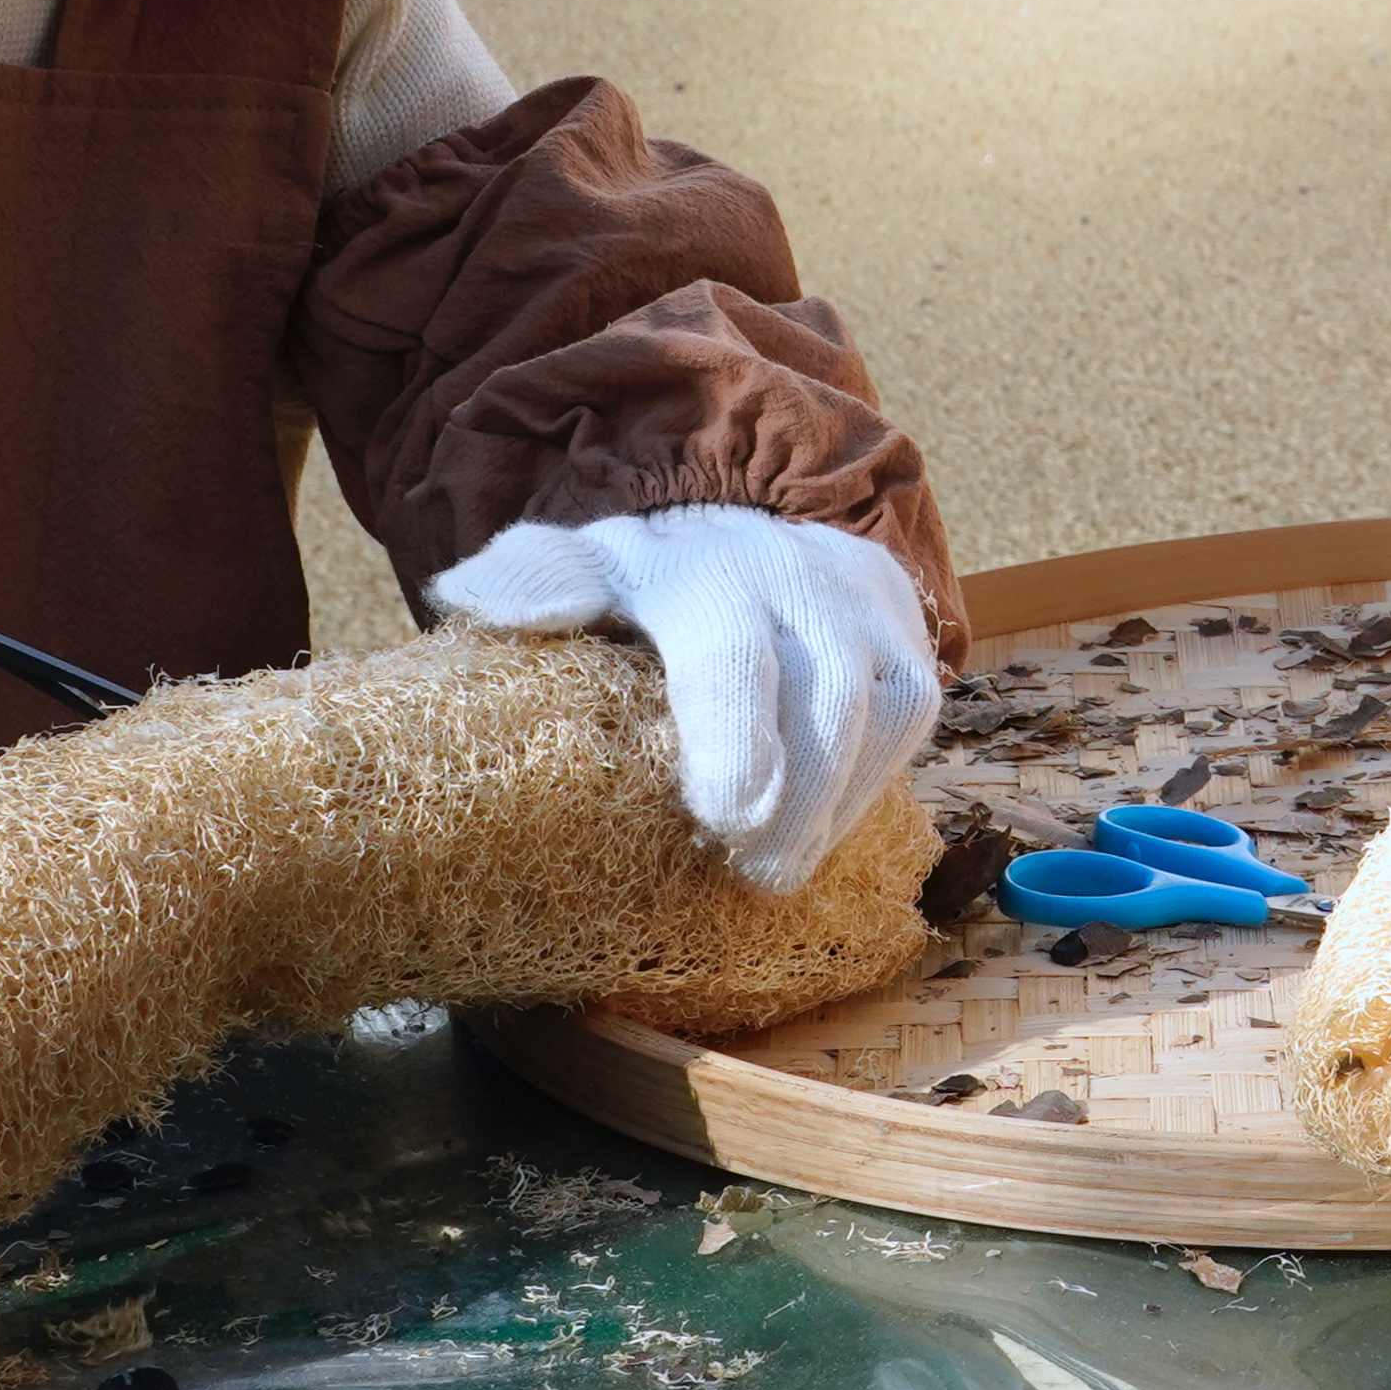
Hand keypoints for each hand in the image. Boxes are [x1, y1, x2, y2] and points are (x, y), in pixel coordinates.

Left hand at [433, 510, 942, 887]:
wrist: (745, 518)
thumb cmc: (648, 575)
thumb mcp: (585, 566)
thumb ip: (537, 578)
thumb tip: (475, 594)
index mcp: (704, 575)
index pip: (731, 659)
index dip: (735, 741)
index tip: (725, 820)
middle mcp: (799, 578)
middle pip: (826, 694)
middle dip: (802, 795)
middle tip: (757, 872)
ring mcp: (864, 600)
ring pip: (888, 704)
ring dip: (843, 798)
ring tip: (788, 865)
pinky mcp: (907, 625)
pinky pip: (915, 708)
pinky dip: (875, 777)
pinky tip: (826, 824)